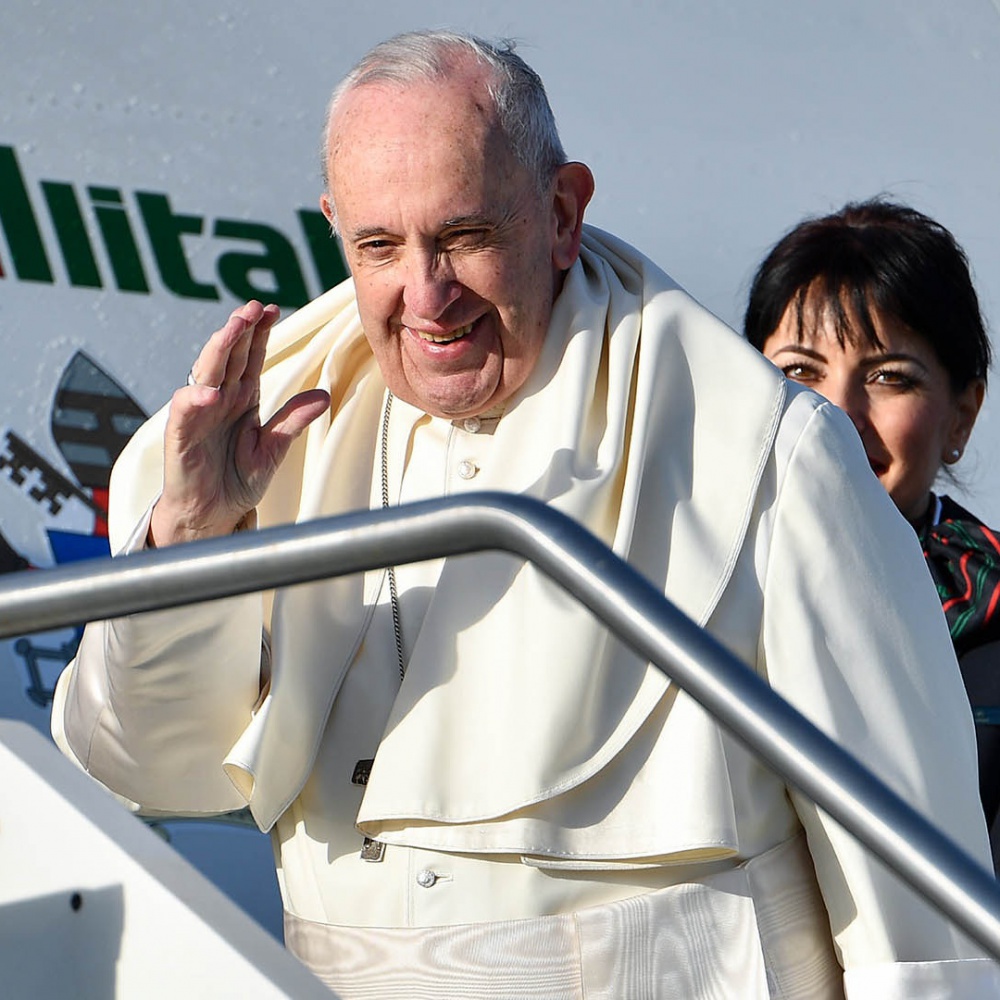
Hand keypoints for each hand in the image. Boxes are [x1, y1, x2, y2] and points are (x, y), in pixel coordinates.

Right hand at [149, 301, 330, 546]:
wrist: (212, 515)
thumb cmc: (238, 480)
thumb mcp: (273, 449)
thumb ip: (293, 421)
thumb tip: (323, 395)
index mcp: (242, 398)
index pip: (251, 357)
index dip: (260, 333)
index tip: (273, 309)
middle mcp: (219, 399)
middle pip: (229, 356)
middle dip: (240, 330)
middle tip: (253, 307)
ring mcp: (198, 414)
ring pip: (206, 373)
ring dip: (218, 349)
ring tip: (233, 327)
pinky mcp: (181, 436)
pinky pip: (185, 412)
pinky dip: (196, 399)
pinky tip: (212, 392)